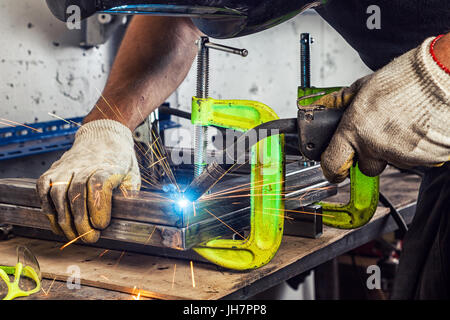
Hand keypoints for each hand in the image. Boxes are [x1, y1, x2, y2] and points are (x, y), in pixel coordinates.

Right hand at [36, 120, 140, 242]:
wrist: (103, 136)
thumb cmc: (120, 162)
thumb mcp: (133, 176)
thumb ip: (129, 196)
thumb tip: (128, 219)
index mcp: (109, 165)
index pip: (98, 184)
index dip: (98, 207)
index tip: (101, 225)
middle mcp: (85, 164)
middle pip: (77, 193)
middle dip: (81, 221)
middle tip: (89, 238)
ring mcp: (66, 167)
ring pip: (58, 193)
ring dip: (63, 219)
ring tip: (72, 235)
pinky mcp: (54, 170)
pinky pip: (44, 189)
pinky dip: (47, 208)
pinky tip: (57, 223)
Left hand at [315, 37, 449, 182]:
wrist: (444, 77)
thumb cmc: (407, 78)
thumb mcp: (365, 85)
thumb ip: (344, 101)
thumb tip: (328, 106)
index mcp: (355, 130)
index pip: (332, 164)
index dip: (331, 169)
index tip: (333, 170)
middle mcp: (377, 147)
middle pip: (367, 167)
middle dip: (370, 156)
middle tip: (378, 135)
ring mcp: (402, 155)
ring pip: (392, 161)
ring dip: (395, 148)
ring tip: (403, 123)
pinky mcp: (426, 159)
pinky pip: (415, 159)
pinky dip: (415, 148)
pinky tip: (417, 127)